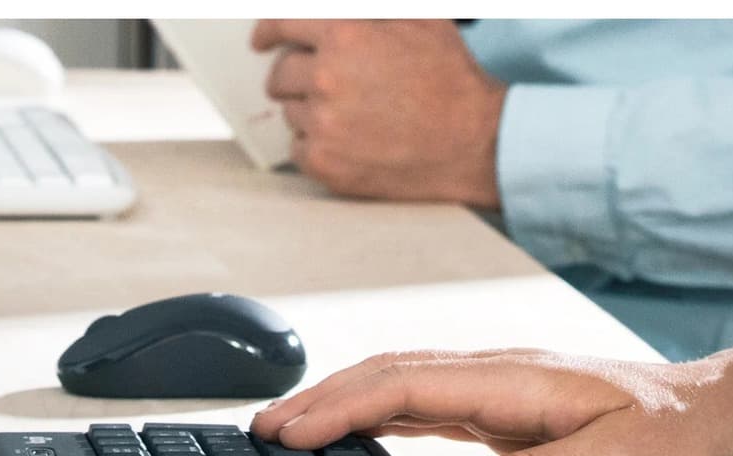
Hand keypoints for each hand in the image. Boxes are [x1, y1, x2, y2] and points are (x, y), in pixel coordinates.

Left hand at [251, 19, 506, 205]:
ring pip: (291, 115)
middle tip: (317, 90)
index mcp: (343, 36)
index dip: (267, 33)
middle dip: (291, 80)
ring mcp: (322, 126)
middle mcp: (325, 79)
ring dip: (310, 115)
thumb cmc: (451, 82)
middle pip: (280, 77)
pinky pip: (298, 151)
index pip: (281, 25)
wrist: (471, 143)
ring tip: (351, 120)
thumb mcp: (417, 20)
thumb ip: (371, 14)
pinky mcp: (325, 164)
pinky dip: (314, 147)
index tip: (261, 42)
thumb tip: (342, 16)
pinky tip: (346, 144)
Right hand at [251, 346, 732, 455]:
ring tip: (285, 428)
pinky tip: (344, 431)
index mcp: (514, 381)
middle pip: (385, 373)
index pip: (406, 382)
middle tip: (263, 428)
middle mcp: (492, 374)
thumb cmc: (667, 443)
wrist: (701, 416)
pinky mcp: (491, 405)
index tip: (289, 431)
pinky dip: (368, 414)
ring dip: (336, 402)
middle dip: (319, 398)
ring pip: (393, 382)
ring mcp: (489, 385)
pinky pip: (414, 401)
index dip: (340, 405)